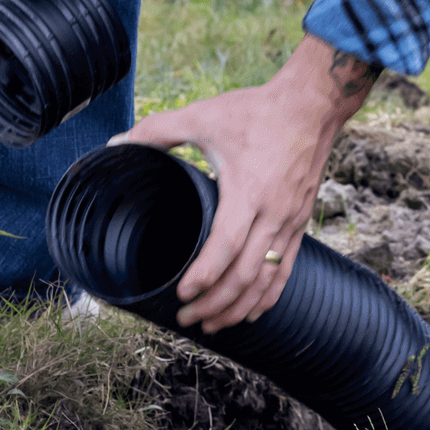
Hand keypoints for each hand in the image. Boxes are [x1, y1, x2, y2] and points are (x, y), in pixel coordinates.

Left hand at [109, 34, 382, 332]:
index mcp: (248, 190)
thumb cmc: (256, 111)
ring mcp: (291, 221)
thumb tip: (117, 145)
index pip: (227, 246)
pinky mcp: (300, 222)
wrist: (312, 105)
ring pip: (268, 280)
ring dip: (239, 307)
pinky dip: (268, 297)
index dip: (205, 275)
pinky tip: (250, 313)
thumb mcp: (204, 116)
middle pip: (247, 274)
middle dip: (216, 303)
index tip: (183, 293)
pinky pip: (286, 270)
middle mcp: (274, 213)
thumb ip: (157, 130)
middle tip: (187, 318)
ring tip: (213, 325)